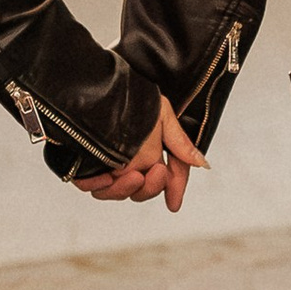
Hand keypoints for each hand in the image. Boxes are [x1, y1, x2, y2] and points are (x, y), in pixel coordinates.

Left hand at [79, 95, 205, 211]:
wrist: (101, 85)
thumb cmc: (132, 96)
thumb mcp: (163, 116)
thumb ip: (181, 143)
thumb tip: (202, 163)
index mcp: (151, 154)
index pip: (165, 178)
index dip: (172, 190)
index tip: (173, 203)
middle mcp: (130, 163)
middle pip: (142, 190)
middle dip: (151, 188)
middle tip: (156, 172)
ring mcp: (109, 166)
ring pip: (118, 193)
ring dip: (126, 189)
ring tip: (132, 176)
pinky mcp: (88, 166)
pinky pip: (92, 186)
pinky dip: (98, 187)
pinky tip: (105, 178)